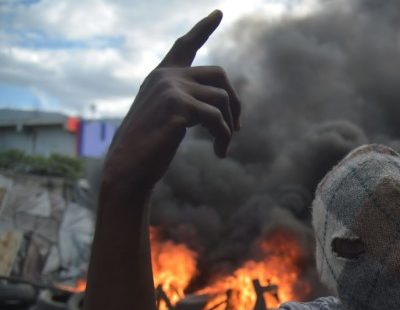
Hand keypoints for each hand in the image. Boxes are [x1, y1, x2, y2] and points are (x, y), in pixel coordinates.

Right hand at [102, 10, 240, 192]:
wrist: (128, 168)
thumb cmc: (148, 148)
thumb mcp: (167, 117)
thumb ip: (188, 101)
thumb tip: (224, 106)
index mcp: (161, 76)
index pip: (185, 45)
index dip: (203, 28)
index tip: (219, 12)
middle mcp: (166, 76)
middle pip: (220, 75)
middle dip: (235, 102)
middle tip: (237, 128)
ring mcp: (171, 88)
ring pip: (222, 99)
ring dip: (230, 126)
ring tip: (224, 146)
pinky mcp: (178, 106)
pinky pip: (218, 119)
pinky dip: (224, 137)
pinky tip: (220, 153)